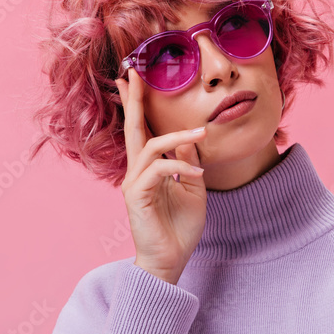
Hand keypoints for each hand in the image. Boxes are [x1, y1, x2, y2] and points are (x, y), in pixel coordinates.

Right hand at [115, 69, 206, 284]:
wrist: (171, 260)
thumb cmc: (180, 227)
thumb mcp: (192, 189)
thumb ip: (188, 162)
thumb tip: (190, 138)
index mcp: (149, 168)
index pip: (142, 131)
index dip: (138, 105)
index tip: (135, 78)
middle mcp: (137, 172)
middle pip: (133, 129)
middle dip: (134, 100)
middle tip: (133, 73)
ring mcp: (134, 183)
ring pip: (151, 146)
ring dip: (177, 137)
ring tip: (200, 133)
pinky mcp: (136, 196)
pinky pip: (158, 170)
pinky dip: (180, 167)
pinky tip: (198, 175)